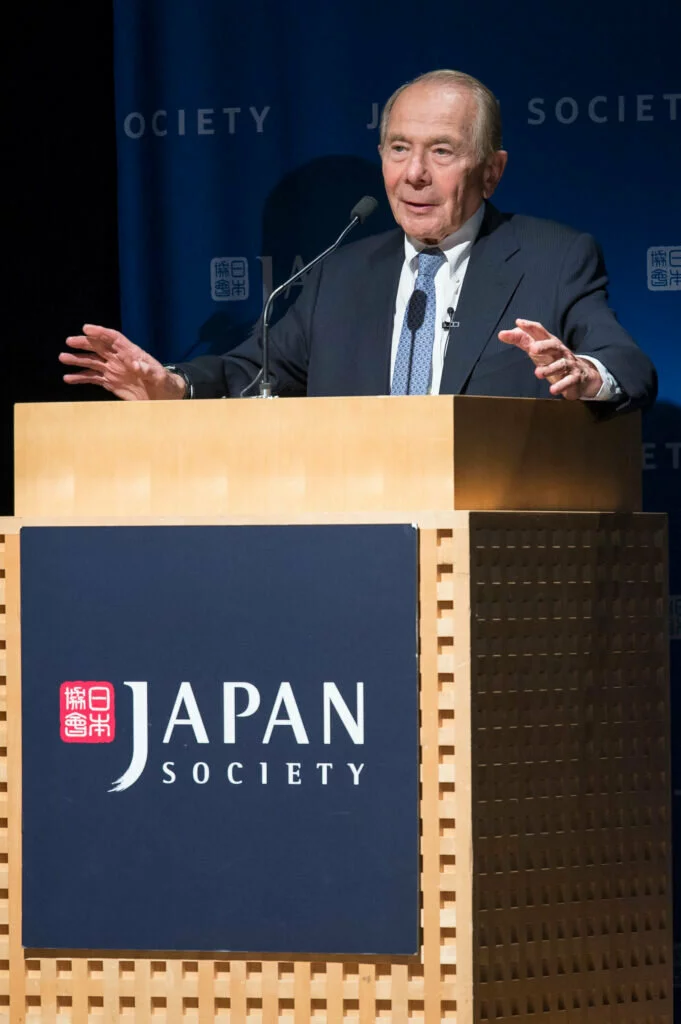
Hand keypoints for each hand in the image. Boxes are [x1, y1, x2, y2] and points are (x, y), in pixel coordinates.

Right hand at [60, 324, 185, 400]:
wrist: (165, 396)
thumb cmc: (165, 383)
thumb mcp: (160, 377)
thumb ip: (149, 370)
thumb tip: (136, 364)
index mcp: (132, 353)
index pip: (114, 338)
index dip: (100, 332)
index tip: (86, 328)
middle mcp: (120, 359)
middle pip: (99, 347)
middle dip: (85, 343)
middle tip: (70, 341)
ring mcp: (114, 370)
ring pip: (93, 362)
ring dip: (78, 360)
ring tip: (63, 357)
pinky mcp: (111, 383)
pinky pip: (93, 378)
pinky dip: (80, 378)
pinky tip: (68, 378)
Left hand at [498, 318, 602, 399]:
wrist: (581, 376)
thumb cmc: (553, 360)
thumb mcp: (538, 350)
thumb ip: (522, 341)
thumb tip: (502, 333)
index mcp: (550, 342)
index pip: (540, 331)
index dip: (530, 327)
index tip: (518, 322)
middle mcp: (560, 351)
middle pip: (553, 345)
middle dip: (543, 346)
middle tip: (532, 349)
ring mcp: (569, 364)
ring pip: (560, 364)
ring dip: (549, 369)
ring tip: (537, 374)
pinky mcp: (575, 377)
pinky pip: (569, 381)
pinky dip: (561, 385)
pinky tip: (553, 390)